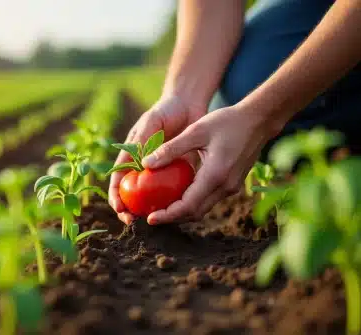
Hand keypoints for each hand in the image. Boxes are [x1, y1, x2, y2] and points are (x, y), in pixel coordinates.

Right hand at [108, 95, 205, 224]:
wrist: (188, 104)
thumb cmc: (165, 110)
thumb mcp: (151, 122)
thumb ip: (142, 140)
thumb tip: (137, 164)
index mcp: (130, 156)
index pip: (117, 180)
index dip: (115, 196)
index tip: (120, 208)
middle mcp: (142, 166)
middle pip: (131, 193)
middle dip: (129, 210)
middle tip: (133, 221)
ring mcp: (159, 171)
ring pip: (151, 196)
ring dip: (150, 210)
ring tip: (153, 220)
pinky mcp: (176, 171)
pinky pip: (173, 190)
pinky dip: (172, 200)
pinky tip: (176, 209)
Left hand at [141, 104, 277, 224]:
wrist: (258, 121)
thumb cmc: (226, 121)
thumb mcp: (195, 131)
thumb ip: (170, 149)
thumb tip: (145, 164)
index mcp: (215, 175)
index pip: (188, 206)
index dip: (168, 215)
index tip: (150, 218)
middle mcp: (225, 187)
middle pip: (195, 213)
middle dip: (172, 218)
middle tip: (151, 216)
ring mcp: (231, 187)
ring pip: (203, 209)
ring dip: (182, 212)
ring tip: (161, 208)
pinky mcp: (233, 184)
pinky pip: (209, 200)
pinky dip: (193, 203)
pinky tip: (178, 196)